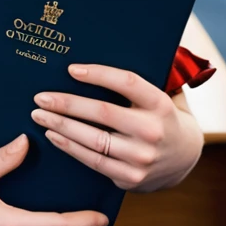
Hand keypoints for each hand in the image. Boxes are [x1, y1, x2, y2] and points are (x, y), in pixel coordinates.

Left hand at [30, 63, 203, 192]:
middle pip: (103, 113)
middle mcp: (152, 131)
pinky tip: (54, 136)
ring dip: (62, 126)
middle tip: (40, 97)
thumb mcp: (163, 92)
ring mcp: (142, 158)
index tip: (71, 69)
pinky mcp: (131, 178)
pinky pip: (94, 162)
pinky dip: (71, 148)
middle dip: (67, 104)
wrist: (185, 158)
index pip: (127, 82)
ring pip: (94, 140)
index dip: (99, 74)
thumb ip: (141, 78)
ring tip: (39, 116)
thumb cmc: (162, 115)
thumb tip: (105, 47)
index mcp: (160, 103)